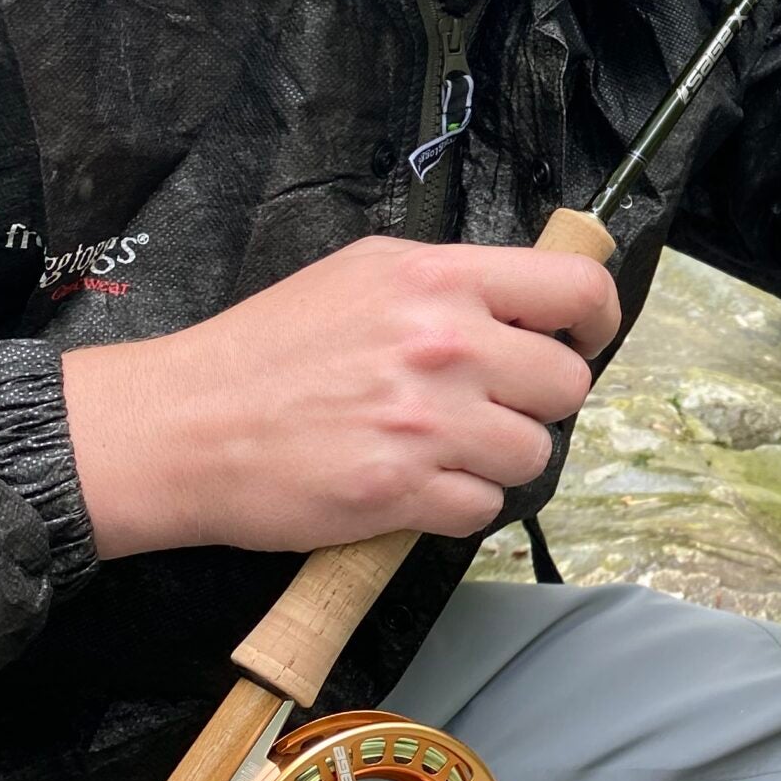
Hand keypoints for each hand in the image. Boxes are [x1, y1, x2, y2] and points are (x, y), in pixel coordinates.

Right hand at [63, 237, 619, 558]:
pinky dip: (458, 504)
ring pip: (532, 454)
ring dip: (499, 458)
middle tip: (491, 405)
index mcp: (440, 279)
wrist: (185, 425)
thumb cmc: (271, 346)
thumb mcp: (365, 273)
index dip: (596, 322)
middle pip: (566, 385)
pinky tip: (416, 484)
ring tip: (447, 448)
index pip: (575, 292)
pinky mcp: (402, 493)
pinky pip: (481, 508)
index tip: (581, 340)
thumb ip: (452, 281)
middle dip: (538, 401)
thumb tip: (528, 302)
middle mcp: (445, 344)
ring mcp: (426, 422)